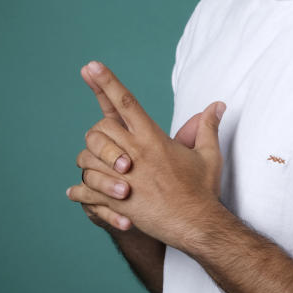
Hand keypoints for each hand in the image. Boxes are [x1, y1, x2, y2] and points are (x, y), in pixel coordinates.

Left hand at [69, 61, 225, 250]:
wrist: (198, 225)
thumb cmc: (203, 190)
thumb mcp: (209, 155)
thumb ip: (207, 127)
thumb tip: (217, 105)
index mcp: (153, 138)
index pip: (125, 102)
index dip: (106, 81)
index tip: (90, 66)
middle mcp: (135, 154)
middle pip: (100, 128)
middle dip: (99, 131)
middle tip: (106, 140)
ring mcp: (124, 178)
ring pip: (88, 157)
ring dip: (88, 159)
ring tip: (95, 166)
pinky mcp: (117, 201)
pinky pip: (86, 190)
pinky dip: (78, 190)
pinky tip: (75, 191)